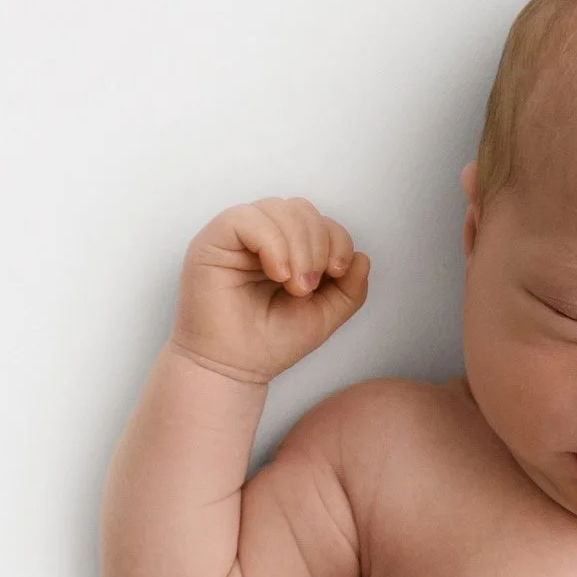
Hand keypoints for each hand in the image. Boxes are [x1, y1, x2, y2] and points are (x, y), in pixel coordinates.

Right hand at [171, 199, 370, 385]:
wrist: (236, 368)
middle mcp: (262, 236)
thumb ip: (349, 289)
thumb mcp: (325, 314)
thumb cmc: (272, 342)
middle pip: (301, 209)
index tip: (337, 274)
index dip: (337, 240)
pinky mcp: (213, 240)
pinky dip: (273, 244)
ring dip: (298, 247)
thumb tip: (363, 257)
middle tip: (309, 286)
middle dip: (318, 244)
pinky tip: (277, 274)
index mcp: (288, 248)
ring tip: (294, 285)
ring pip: (278, 208)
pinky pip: (247, 218)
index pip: (319, 220)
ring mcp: (236, 236)